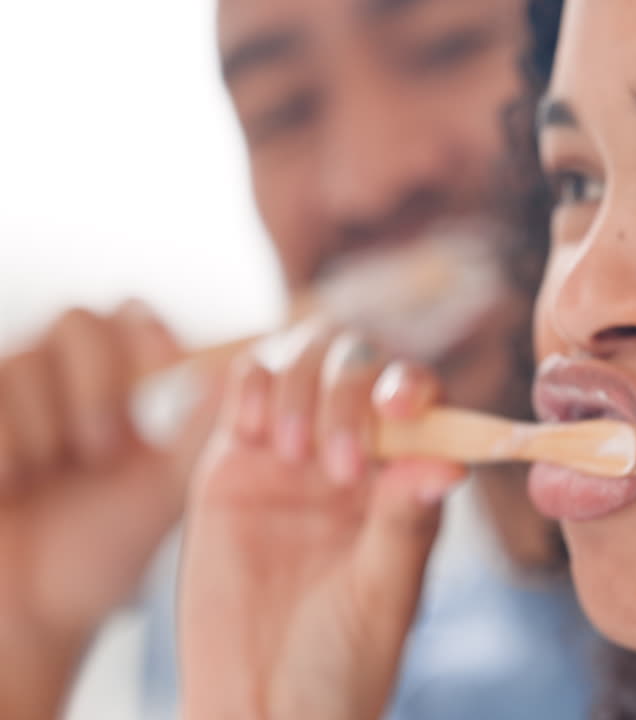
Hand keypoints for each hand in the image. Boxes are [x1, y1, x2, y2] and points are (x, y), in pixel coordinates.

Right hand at [0, 301, 208, 718]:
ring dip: (48, 426)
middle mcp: (53, 379)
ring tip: (50, 479)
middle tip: (103, 449)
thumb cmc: (98, 555)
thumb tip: (244, 369)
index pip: (129, 315)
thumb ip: (198, 431)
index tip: (165, 358)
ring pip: (25, 360)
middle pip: (79, 320)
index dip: (144, 326)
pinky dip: (6, 444)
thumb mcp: (163, 489)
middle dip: (97, 383)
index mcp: (111, 389)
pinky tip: (11, 486)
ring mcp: (2, 396)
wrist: (28, 612)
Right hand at [180, 329, 465, 719]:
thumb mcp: (383, 593)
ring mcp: (294, 452)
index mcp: (407, 478)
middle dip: (351, 392)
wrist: (261, 704)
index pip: (421, 399)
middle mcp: (356, 453)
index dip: (412, 386)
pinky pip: (249, 385)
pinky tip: (258, 431)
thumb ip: (406, 523)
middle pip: (360, 364)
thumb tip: (451, 464)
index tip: (399, 409)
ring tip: (295, 458)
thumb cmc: (340, 661)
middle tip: (340, 467)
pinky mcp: (235, 460)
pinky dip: (257, 383)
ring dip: (304, 387)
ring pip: (305, 358)